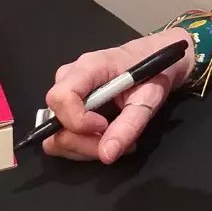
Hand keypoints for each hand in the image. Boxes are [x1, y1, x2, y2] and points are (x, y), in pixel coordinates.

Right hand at [42, 28, 194, 162]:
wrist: (157, 55)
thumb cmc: (155, 68)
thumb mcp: (150, 96)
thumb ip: (129, 125)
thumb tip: (106, 155)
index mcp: (88, 66)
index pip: (60, 97)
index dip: (77, 121)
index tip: (103, 128)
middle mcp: (70, 76)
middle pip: (54, 120)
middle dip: (82, 142)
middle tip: (114, 144)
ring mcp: (68, 89)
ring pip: (56, 132)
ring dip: (84, 146)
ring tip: (117, 141)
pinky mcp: (71, 103)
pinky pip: (63, 132)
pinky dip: (83, 144)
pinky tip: (109, 137)